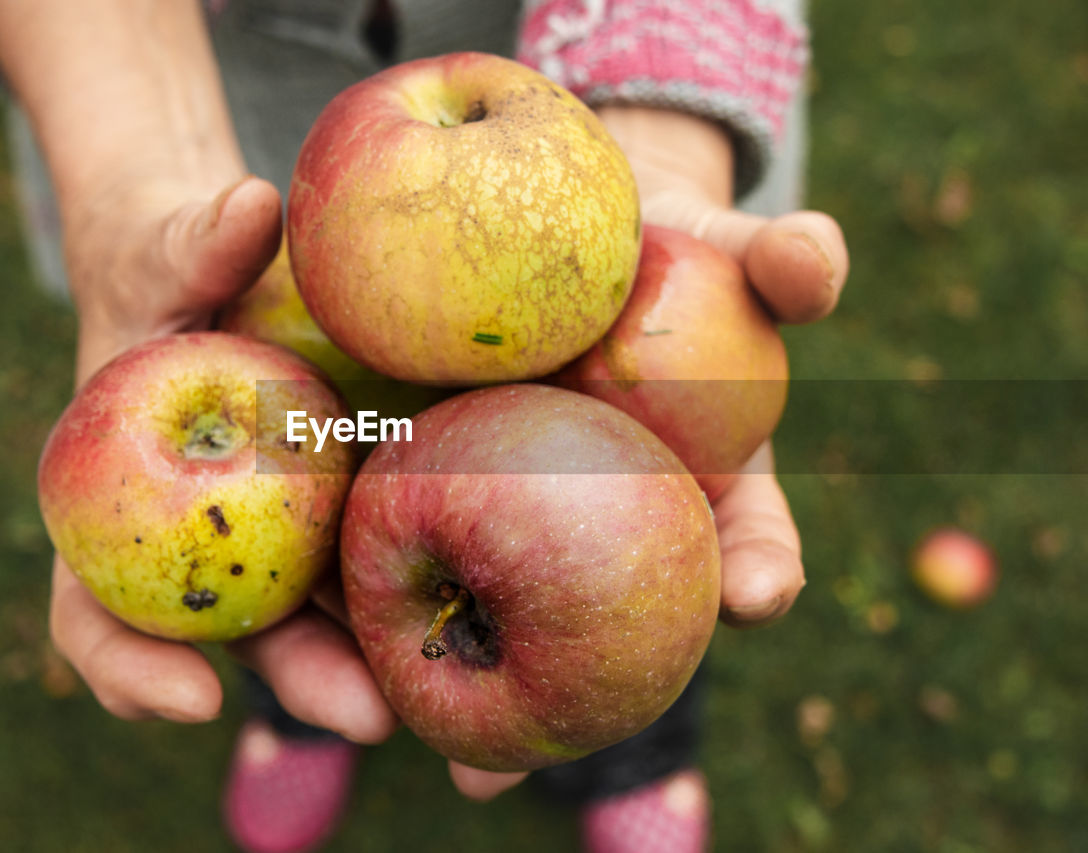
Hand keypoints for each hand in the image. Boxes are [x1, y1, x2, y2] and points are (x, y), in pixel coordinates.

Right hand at [49, 176, 398, 741]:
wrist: (219, 269)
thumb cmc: (169, 267)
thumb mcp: (164, 250)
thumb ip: (193, 242)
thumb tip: (252, 205)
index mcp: (122, 510)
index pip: (93, 611)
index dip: (129, 666)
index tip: (193, 697)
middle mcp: (207, 542)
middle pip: (241, 636)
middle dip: (304, 679)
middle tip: (371, 713)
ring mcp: (284, 533)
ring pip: (326, 613)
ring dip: (384, 653)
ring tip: (453, 679)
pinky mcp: (349, 504)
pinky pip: (385, 544)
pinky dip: (427, 568)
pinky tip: (495, 574)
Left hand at [453, 108, 851, 801]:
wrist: (561, 240)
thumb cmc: (660, 255)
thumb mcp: (718, 248)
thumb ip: (774, 262)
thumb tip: (823, 255)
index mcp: (708, 488)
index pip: (752, 542)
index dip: (764, 572)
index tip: (758, 594)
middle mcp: (625, 529)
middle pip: (624, 625)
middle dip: (603, 688)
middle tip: (583, 740)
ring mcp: (534, 523)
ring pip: (516, 619)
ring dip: (497, 700)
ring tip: (474, 768)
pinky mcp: (445, 496)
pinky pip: (421, 548)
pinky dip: (392, 595)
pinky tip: (362, 636)